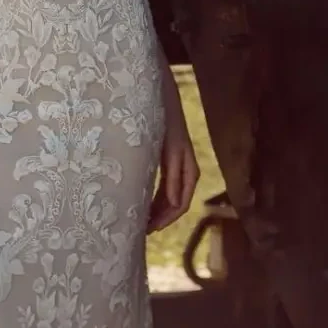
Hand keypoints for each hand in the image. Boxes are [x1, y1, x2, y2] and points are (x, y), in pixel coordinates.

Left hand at [147, 115, 199, 233]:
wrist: (162, 98)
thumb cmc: (166, 122)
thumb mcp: (170, 150)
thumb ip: (173, 176)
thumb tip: (175, 205)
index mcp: (189, 172)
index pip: (180, 205)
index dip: (166, 220)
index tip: (148, 230)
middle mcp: (185, 173)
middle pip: (174, 204)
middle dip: (159, 218)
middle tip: (138, 230)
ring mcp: (176, 167)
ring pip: (168, 197)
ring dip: (155, 209)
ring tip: (138, 220)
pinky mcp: (167, 160)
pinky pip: (162, 186)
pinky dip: (153, 196)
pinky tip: (140, 201)